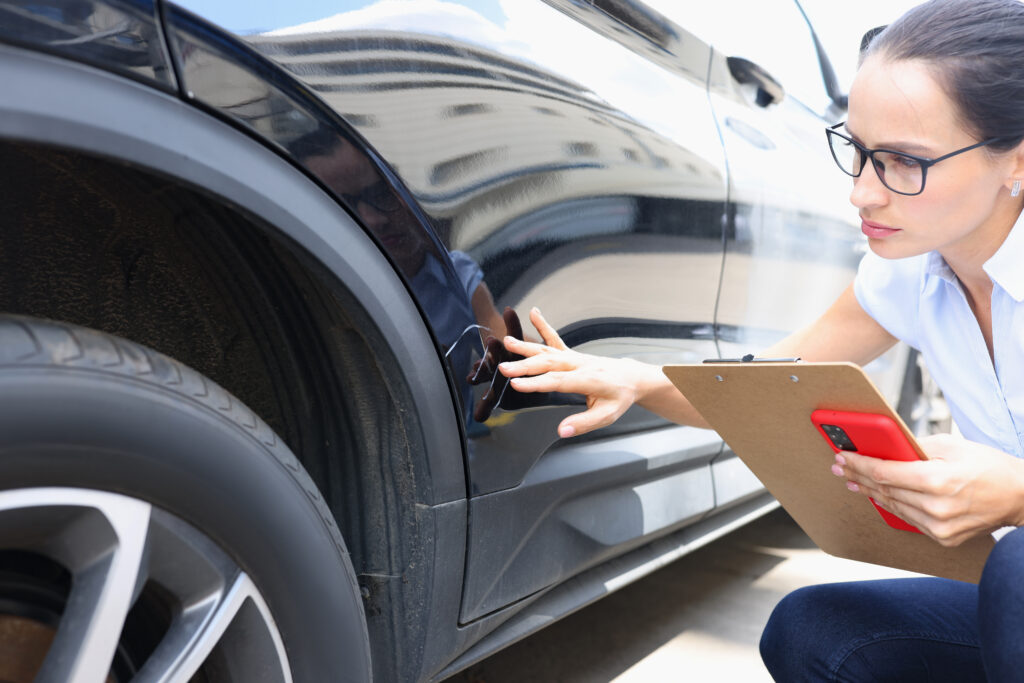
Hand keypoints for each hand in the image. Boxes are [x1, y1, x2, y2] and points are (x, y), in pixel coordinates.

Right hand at [498, 307, 641, 437]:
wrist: (631, 378)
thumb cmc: (619, 397)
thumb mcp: (607, 416)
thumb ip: (583, 423)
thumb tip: (562, 430)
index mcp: (588, 380)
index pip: (558, 381)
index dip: (536, 383)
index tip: (516, 385)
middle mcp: (579, 364)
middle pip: (548, 364)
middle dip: (524, 366)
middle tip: (504, 369)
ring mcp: (574, 357)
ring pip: (547, 351)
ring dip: (526, 347)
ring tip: (507, 342)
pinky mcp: (571, 354)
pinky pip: (555, 339)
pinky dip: (543, 326)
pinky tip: (534, 314)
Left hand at [831, 433, 1023, 545]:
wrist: (1020, 496)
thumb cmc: (988, 466)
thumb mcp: (950, 445)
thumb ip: (913, 446)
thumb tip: (883, 445)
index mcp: (937, 481)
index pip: (884, 473)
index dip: (859, 464)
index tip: (842, 457)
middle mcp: (936, 508)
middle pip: (884, 491)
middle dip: (859, 476)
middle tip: (840, 466)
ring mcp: (939, 527)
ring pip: (892, 507)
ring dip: (870, 492)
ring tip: (853, 480)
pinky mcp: (943, 538)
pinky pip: (908, 519)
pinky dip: (892, 505)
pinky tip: (878, 495)